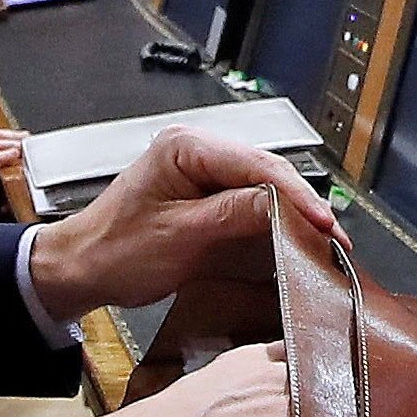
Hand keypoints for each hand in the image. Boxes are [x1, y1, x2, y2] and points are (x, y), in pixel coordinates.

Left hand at [22, 124, 338, 321]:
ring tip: (325, 242)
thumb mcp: (180, 237)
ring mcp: (204, 172)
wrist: (82, 269)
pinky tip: (296, 239)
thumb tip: (287, 207)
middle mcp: (198, 150)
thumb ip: (234, 216)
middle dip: (302, 206)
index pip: (257, 165)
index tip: (324, 224)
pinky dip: (276, 222)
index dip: (297, 196)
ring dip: (294, 215)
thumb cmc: (116, 251)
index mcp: (185, 147)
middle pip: (267, 172)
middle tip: (334, 239)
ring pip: (265, 188)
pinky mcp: (208, 196)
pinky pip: (251, 203)